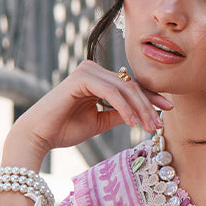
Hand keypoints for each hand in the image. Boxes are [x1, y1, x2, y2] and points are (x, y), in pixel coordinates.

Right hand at [3, 60, 172, 167]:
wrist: (39, 135)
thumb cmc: (64, 130)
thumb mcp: (99, 122)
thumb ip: (118, 114)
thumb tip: (141, 113)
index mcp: (97, 79)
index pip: (129, 85)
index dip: (149, 97)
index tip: (165, 111)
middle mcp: (92, 69)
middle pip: (130, 85)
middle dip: (148, 105)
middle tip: (159, 125)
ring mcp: (87, 70)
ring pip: (124, 88)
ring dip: (139, 108)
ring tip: (149, 127)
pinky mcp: (81, 77)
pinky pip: (111, 92)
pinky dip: (124, 107)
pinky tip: (132, 122)